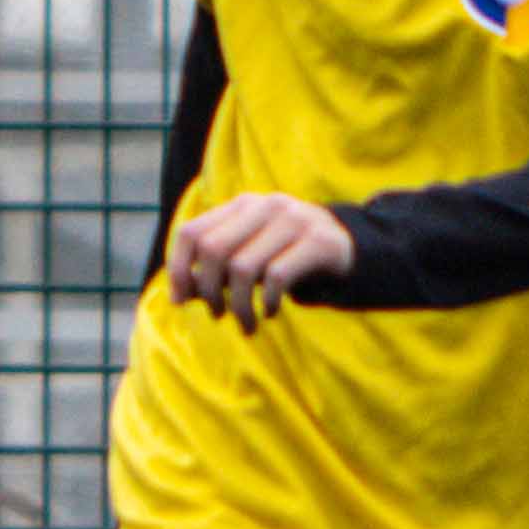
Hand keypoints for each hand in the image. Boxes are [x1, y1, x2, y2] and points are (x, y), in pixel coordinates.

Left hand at [168, 191, 356, 324]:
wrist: (350, 248)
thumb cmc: (289, 257)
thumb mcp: (251, 256)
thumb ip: (218, 268)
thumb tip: (180, 294)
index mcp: (241, 206)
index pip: (192, 232)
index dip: (178, 268)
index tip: (181, 301)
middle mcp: (264, 205)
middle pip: (213, 250)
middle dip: (208, 290)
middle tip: (217, 314)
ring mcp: (293, 220)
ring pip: (243, 268)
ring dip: (239, 306)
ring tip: (246, 323)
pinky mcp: (317, 241)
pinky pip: (276, 277)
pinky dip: (267, 302)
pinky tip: (270, 312)